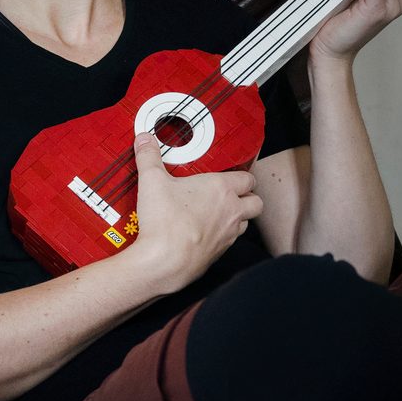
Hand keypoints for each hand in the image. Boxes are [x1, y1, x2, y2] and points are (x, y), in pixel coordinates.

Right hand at [130, 133, 263, 295]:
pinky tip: (204, 233)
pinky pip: (230, 242)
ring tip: (218, 213)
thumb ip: (149, 157)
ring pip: (246, 223)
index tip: (232, 175)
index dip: (242, 176)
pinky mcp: (219, 254)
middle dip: (248, 197)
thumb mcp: (152, 181)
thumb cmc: (164, 222)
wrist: (164, 261)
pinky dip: (222, 236)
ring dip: (237, 218)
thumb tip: (145, 139)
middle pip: (256, 202)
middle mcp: (231, 211)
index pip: (248, 179)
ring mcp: (228, 235)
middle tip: (231, 194)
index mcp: (221, 189)